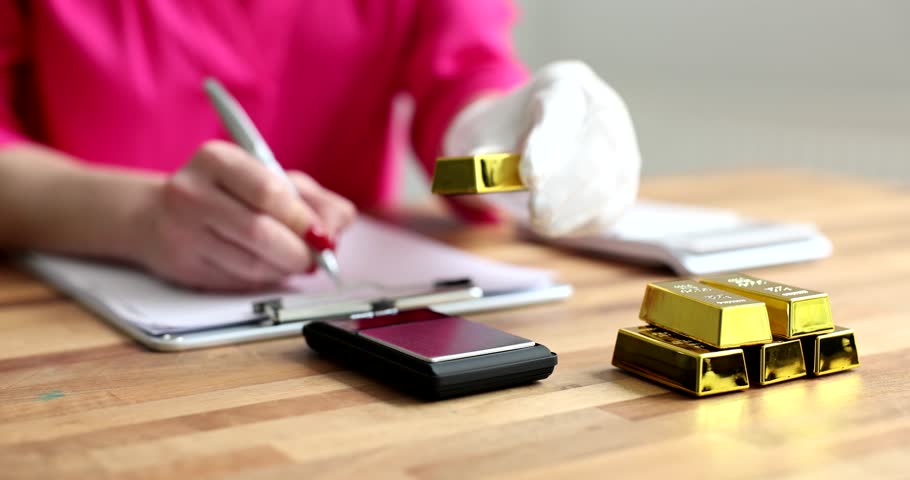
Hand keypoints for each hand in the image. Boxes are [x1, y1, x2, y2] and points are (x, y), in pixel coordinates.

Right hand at [136, 140, 355, 289]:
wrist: (154, 216)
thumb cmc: (226, 194)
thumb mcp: (269, 180)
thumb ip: (312, 199)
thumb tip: (339, 224)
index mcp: (216, 159)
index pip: (268, 192)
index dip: (303, 219)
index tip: (323, 235)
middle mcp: (191, 192)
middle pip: (260, 232)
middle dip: (298, 252)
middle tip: (316, 259)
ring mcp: (181, 231)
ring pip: (250, 263)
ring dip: (283, 269)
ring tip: (294, 262)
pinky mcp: (182, 267)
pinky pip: (236, 281)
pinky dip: (262, 280)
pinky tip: (266, 268)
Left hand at [444, 60, 640, 236]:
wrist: (520, 141)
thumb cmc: (502, 135)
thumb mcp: (481, 135)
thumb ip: (483, 154)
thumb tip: (487, 174)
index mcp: (565, 83)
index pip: (564, 106)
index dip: (549, 142)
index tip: (528, 177)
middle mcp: (602, 107)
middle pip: (598, 145)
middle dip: (566, 185)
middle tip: (536, 213)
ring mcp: (621, 143)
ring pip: (611, 179)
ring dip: (574, 208)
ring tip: (541, 222)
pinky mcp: (624, 180)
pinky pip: (613, 204)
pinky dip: (584, 220)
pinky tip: (557, 224)